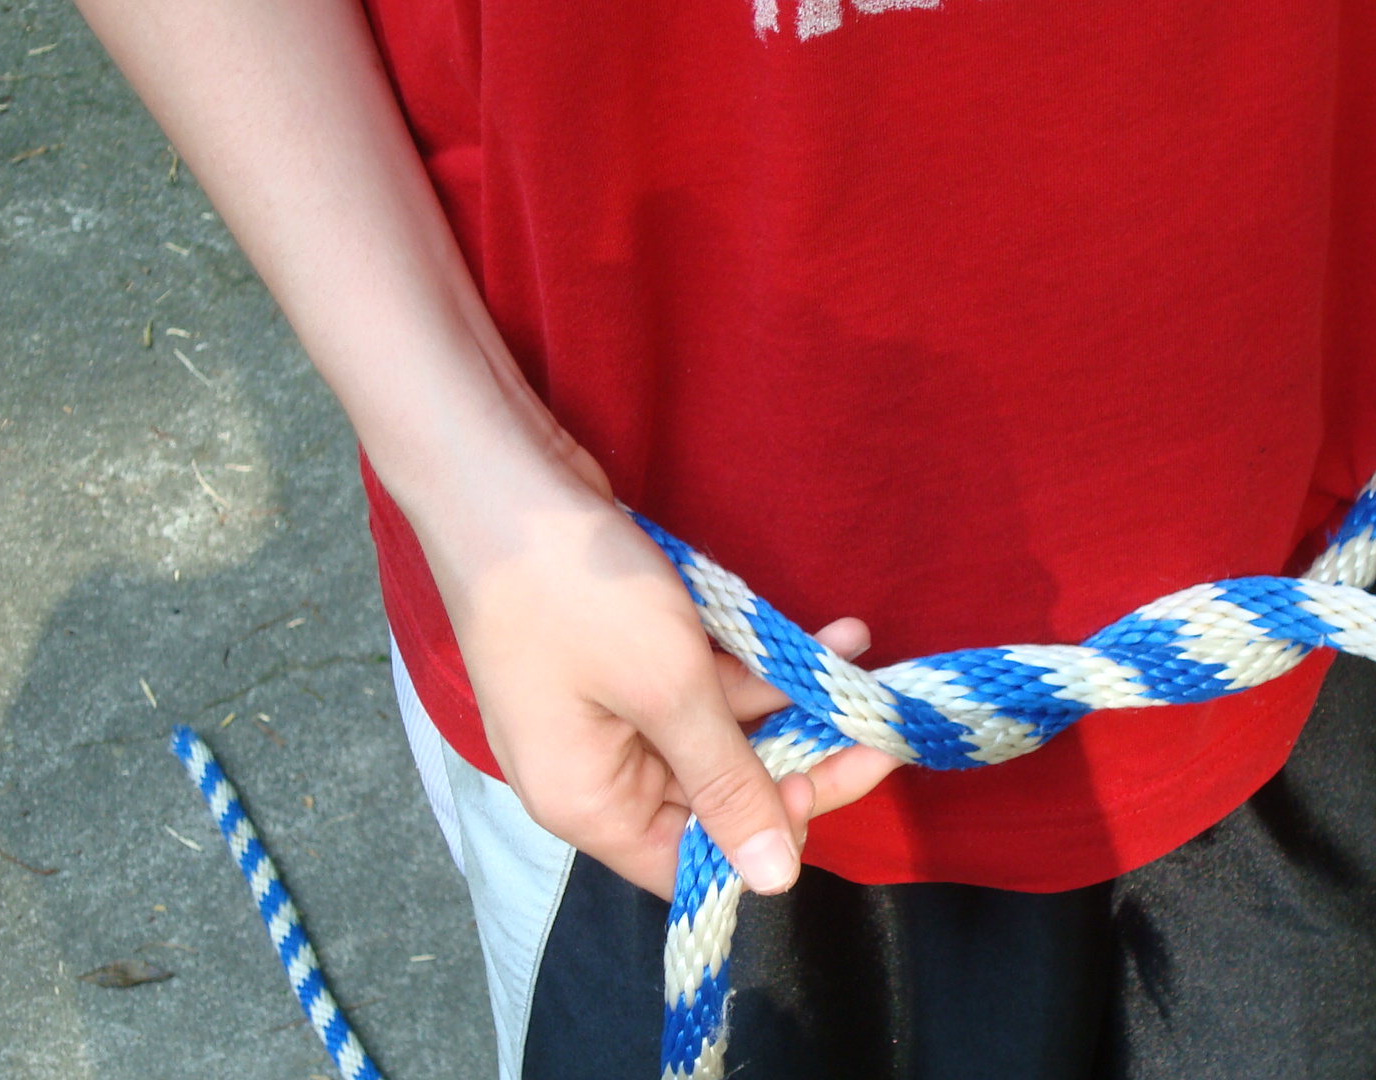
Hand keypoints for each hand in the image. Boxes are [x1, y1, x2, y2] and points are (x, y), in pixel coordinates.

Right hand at [410, 431, 902, 897]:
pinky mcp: (622, 659)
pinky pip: (701, 683)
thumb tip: (775, 880)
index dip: (762, 838)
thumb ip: (729, 785)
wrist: (497, 476)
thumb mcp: (668, 690)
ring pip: (718, 732)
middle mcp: (595, 771)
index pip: (689, 866)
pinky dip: (756, 662)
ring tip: (860, 658)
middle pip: (713, 799)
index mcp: (588, 804)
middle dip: (797, 760)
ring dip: (789, 699)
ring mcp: (607, 711)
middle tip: (878, 735)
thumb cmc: (574, 592)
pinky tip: (825, 634)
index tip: (825, 780)